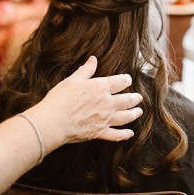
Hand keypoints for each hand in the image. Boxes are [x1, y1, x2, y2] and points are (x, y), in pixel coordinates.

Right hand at [27, 56, 142, 146]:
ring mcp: (105, 119)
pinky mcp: (100, 133)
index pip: (120, 82)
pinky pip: (117, 135)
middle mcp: (107, 103)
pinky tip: (130, 134)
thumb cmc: (60, 98)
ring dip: (134, 114)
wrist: (54, 121)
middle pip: (127, 100)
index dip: (126, 80)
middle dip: (135, 98)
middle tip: (139, 98)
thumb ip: (86, 70)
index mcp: (101, 87)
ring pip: (126, 117)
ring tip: (139, 112)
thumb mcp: (73, 80)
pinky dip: (125, 135)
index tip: (128, 80)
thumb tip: (93, 59)